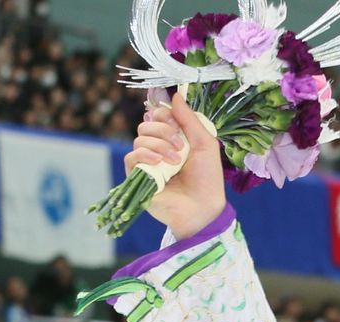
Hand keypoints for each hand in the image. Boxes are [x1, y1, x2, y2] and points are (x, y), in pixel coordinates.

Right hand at [124, 90, 225, 241]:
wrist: (203, 208)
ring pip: (139, 139)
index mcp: (173, 139)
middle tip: (180, 146)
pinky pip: (131, 157)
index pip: (157, 115)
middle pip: (146, 125)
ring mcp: (148, 164)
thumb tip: (176, 94)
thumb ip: (190, 119)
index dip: (164, 115)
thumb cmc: (207, 179)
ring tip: (175, 161)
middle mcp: (158, 149)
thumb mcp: (205, 144)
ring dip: (158, 145)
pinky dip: (144, 155)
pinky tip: (159, 163)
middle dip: (163, 130)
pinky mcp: (139, 178)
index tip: (177, 123)